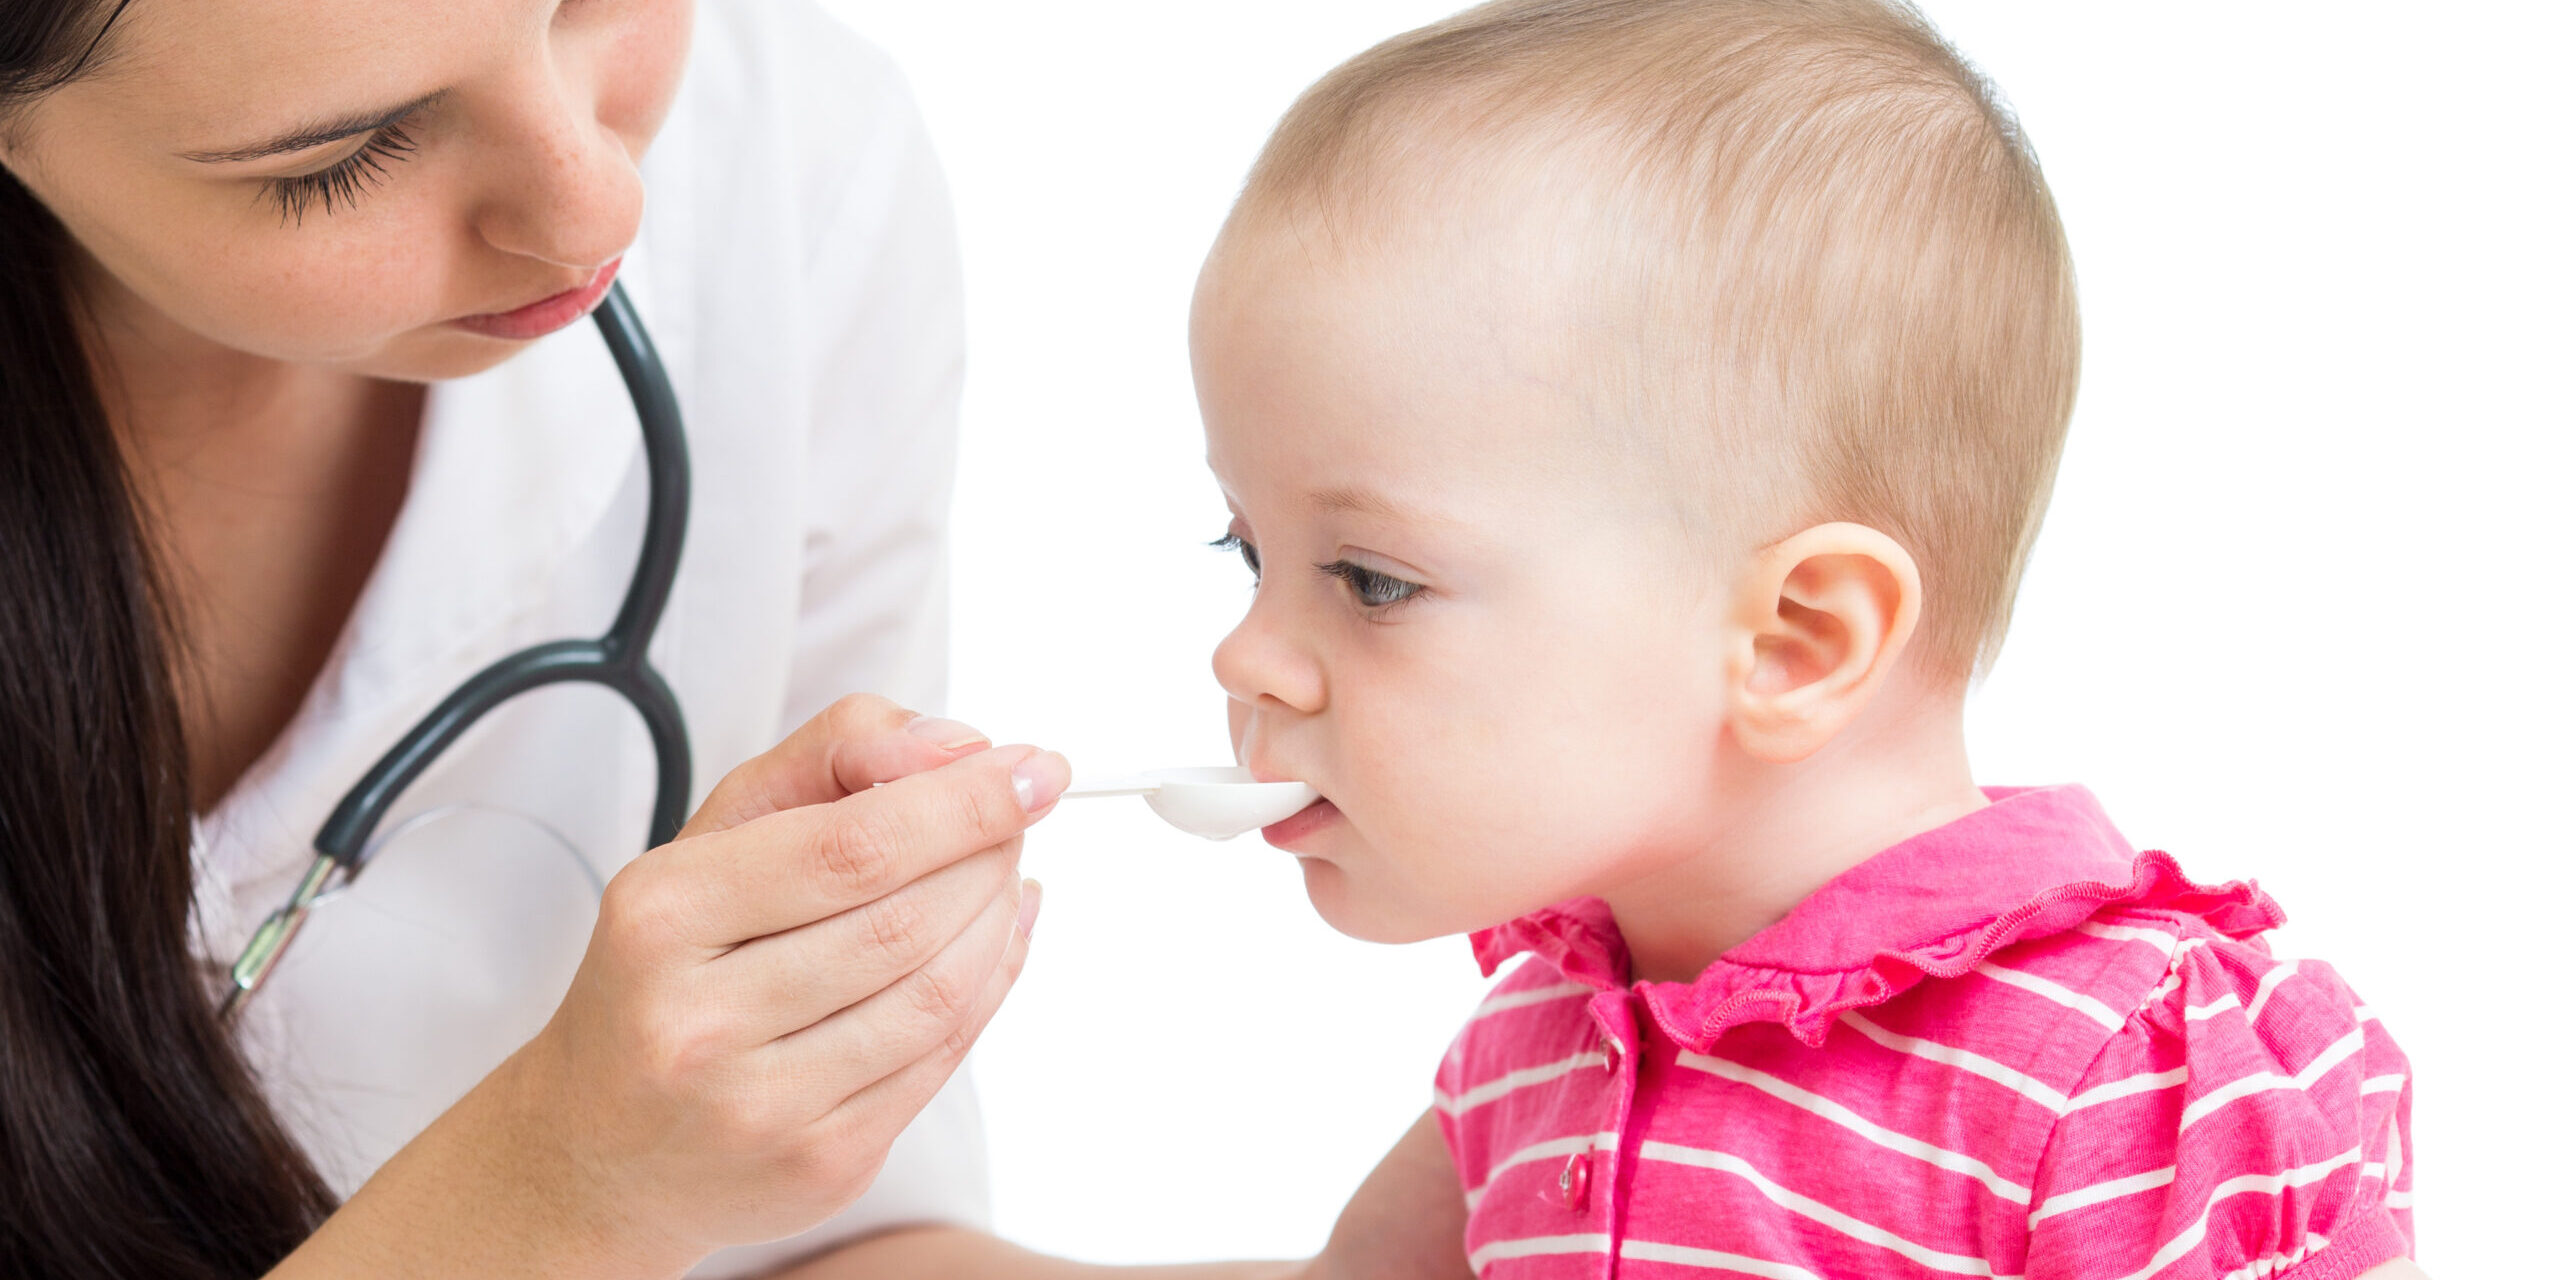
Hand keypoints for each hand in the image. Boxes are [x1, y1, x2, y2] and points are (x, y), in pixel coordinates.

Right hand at [482, 695, 1063, 1272]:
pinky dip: (991, 984)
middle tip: (1023, 811)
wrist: (599, 1152)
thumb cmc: (670, 970)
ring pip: (938, 996)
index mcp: (662, 917)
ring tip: (1005, 870)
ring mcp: (762, 1107)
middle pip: (906, 920)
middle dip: (990, 852)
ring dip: (998, 917)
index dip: (965, 803)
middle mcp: (699, 1022)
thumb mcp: (713, 838)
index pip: (853, 846)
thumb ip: (830, 757)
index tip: (1034, 768)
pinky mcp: (821, 1165)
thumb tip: (959, 747)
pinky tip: (997, 939)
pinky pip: (942, 1060)